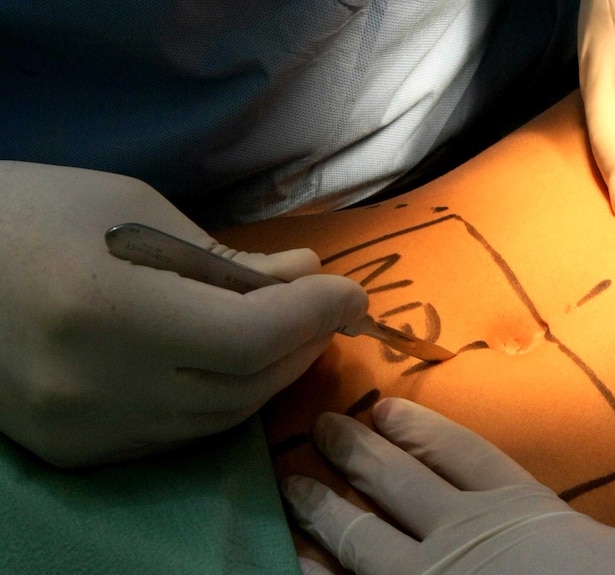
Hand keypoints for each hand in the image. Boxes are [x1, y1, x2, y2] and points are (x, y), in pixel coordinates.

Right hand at [0, 161, 366, 466]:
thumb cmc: (32, 211)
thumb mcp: (133, 209)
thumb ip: (226, 258)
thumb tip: (308, 277)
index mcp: (103, 309)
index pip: (249, 337)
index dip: (314, 315)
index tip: (350, 292)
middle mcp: (92, 387)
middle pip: (245, 385)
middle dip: (304, 344)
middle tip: (330, 309)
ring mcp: (81, 431)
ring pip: (221, 419)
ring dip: (273, 375)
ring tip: (294, 333)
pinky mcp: (76, 452)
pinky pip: (181, 436)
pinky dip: (225, 401)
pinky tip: (236, 365)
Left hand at [282, 398, 614, 574]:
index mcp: (518, 508)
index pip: (459, 452)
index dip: (420, 428)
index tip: (384, 409)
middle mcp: (462, 535)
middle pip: (396, 481)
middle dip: (357, 453)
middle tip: (324, 430)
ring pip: (361, 536)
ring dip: (324, 510)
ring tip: (293, 487)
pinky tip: (295, 566)